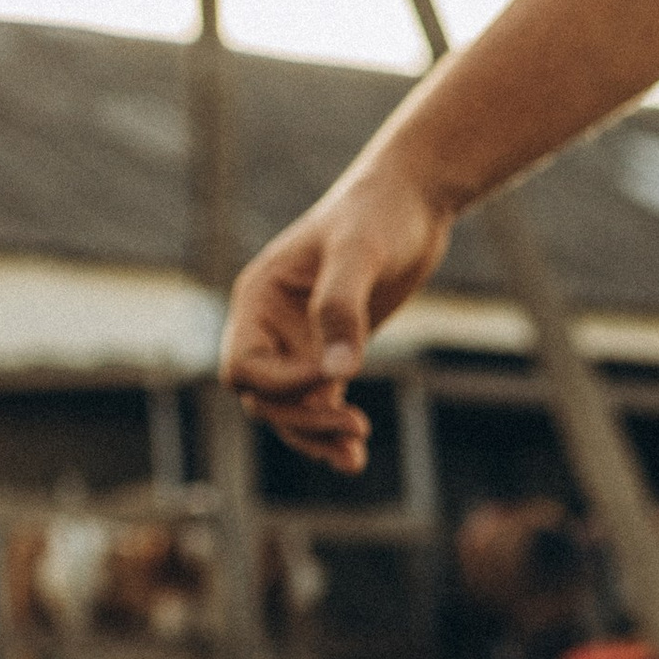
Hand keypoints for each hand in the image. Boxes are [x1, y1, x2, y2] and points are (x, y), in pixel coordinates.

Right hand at [220, 154, 453, 472]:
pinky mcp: (331, 353)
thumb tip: (337, 373)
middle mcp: (270, 324)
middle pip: (263, 397)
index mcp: (258, 296)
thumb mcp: (359, 253)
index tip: (333, 375)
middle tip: (356, 424)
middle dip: (302, 418)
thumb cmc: (379, 214)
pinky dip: (333, 431)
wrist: (413, 201)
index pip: (245, 366)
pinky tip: (357, 457)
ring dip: (317, 435)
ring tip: (356, 454)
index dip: (282, 384)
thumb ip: (342, 309)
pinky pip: (320, 404)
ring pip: (290, 410)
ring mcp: (299, 341)